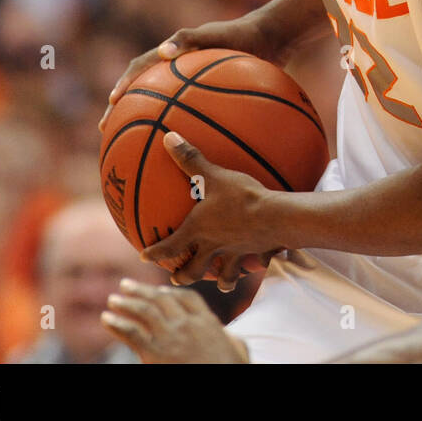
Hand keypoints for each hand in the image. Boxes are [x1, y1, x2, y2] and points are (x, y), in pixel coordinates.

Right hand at [99, 14, 280, 133]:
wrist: (271, 39)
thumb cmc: (241, 34)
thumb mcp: (215, 34)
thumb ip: (189, 39)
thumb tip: (163, 52)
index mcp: (172, 56)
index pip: (139, 70)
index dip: (123, 86)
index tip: (111, 104)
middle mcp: (177, 70)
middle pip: (145, 91)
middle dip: (125, 109)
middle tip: (108, 130)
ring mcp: (193, 83)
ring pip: (165, 105)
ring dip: (149, 122)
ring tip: (139, 147)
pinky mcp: (210, 95)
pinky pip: (193, 114)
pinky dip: (187, 130)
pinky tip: (189, 150)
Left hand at [102, 279, 248, 362]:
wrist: (221, 382)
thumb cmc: (230, 369)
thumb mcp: (239, 350)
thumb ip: (232, 339)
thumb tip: (231, 338)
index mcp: (208, 321)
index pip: (187, 297)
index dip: (171, 292)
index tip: (159, 291)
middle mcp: (188, 324)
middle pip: (162, 299)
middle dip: (142, 290)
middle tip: (125, 285)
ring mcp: (171, 337)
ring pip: (145, 310)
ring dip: (126, 303)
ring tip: (113, 300)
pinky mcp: (155, 353)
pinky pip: (132, 332)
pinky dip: (117, 324)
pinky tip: (106, 318)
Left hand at [141, 132, 287, 289]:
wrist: (277, 217)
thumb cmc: (242, 197)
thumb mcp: (214, 175)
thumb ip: (191, 158)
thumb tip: (168, 137)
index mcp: (197, 231)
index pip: (170, 247)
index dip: (155, 253)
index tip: (143, 257)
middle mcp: (213, 247)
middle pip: (194, 271)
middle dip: (184, 276)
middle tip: (177, 279)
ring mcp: (236, 253)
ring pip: (224, 276)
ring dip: (220, 280)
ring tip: (220, 283)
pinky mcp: (256, 254)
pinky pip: (254, 265)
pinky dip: (253, 267)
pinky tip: (259, 264)